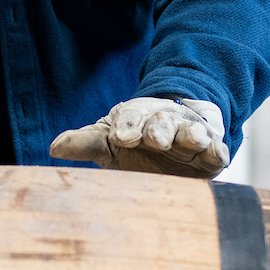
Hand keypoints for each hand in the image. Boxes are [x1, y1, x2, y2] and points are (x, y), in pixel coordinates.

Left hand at [48, 97, 228, 177]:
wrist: (179, 137)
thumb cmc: (136, 141)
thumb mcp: (109, 142)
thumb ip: (85, 143)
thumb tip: (53, 148)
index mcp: (136, 119)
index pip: (130, 117)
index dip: (127, 125)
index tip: (121, 135)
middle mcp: (164, 123)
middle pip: (162, 122)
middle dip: (158, 128)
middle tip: (154, 138)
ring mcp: (190, 135)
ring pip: (190, 131)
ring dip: (190, 134)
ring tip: (191, 138)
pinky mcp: (211, 152)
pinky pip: (215, 149)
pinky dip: (216, 150)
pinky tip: (215, 151)